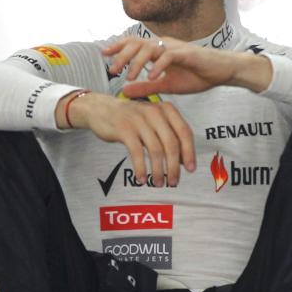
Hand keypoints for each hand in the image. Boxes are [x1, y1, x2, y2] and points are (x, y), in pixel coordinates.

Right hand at [62, 91, 194, 186]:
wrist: (101, 109)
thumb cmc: (130, 119)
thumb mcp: (152, 122)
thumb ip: (167, 136)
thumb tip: (182, 160)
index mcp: (165, 109)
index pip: (184, 132)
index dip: (189, 152)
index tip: (190, 169)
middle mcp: (154, 112)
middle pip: (171, 144)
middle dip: (174, 166)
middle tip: (174, 181)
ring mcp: (139, 120)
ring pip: (155, 150)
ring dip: (159, 170)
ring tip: (159, 182)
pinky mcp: (124, 129)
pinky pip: (137, 153)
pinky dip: (141, 168)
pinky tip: (142, 178)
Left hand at [102, 36, 271, 97]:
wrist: (221, 72)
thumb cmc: (196, 76)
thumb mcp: (166, 86)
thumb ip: (146, 87)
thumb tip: (124, 91)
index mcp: (158, 50)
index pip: (133, 44)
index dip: (118, 47)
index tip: (103, 54)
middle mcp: (164, 45)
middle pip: (137, 43)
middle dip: (122, 56)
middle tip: (113, 70)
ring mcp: (175, 48)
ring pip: (150, 48)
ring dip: (138, 62)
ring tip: (130, 76)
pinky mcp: (187, 54)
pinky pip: (169, 56)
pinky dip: (159, 66)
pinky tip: (152, 77)